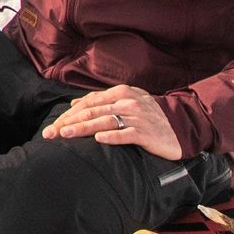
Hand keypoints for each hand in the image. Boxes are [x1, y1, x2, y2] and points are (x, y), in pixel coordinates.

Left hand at [41, 85, 182, 158]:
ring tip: (65, 134)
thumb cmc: (150, 116)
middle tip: (51, 133)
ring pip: (104, 121)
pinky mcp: (147, 133)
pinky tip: (98, 139)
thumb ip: (102, 102)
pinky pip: (126, 134)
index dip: (68, 114)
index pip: (88, 103)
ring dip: (83, 128)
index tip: (52, 126)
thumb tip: (75, 103)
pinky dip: (112, 136)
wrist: (183, 126)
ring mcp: (137, 117)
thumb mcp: (127, 101)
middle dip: (68, 123)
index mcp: (120, 93)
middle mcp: (127, 102)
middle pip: (92, 112)